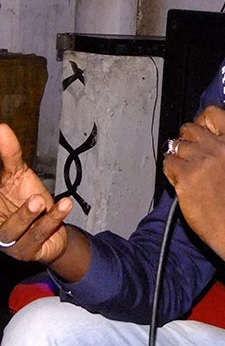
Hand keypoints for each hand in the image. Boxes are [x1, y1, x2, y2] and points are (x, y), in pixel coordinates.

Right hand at [0, 123, 71, 263]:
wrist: (51, 231)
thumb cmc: (28, 200)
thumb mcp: (18, 174)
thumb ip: (8, 154)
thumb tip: (1, 128)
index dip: (1, 180)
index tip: (8, 176)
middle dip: (13, 210)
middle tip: (22, 188)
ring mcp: (9, 241)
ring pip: (15, 230)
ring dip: (28, 215)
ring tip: (40, 200)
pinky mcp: (27, 251)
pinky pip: (39, 236)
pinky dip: (53, 219)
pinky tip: (65, 204)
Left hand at [162, 106, 224, 264]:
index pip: (212, 113)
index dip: (204, 120)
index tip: (204, 130)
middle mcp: (219, 148)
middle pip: (190, 127)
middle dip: (189, 140)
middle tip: (195, 156)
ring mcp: (201, 161)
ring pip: (177, 145)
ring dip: (180, 157)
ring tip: (191, 171)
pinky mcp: (185, 177)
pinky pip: (168, 162)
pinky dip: (172, 171)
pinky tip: (184, 181)